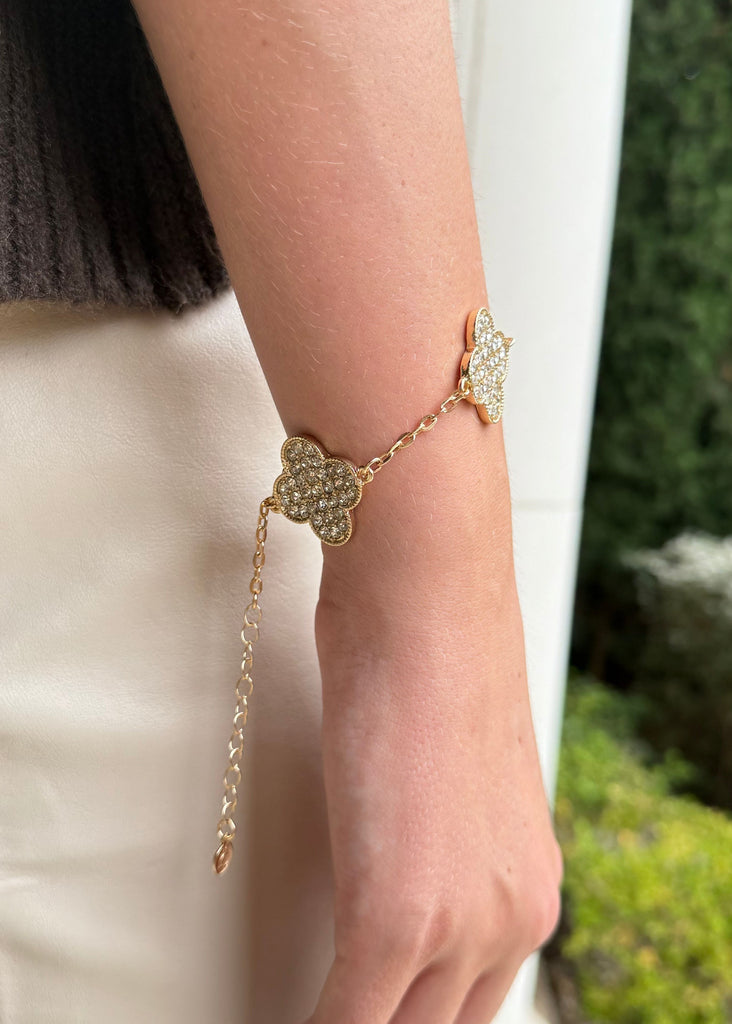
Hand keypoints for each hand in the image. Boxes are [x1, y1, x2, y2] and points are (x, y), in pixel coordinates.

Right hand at [306, 538, 562, 1023]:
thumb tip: (395, 861)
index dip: (412, 1022)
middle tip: (329, 1018)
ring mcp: (464, 921)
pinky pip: (348, 1021)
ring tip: (296, 1020)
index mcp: (529, 885)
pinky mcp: (397, 916)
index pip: (470, 1005)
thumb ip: (440, 842)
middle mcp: (516, 915)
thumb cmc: (430, 652)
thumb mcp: (452, 771)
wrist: (428, 592)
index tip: (370, 1017)